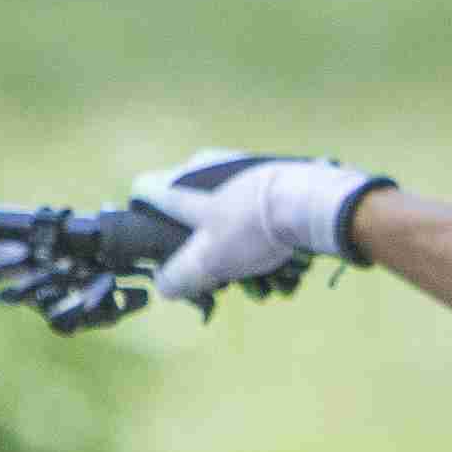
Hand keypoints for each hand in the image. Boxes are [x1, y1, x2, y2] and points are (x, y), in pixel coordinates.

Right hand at [134, 151, 391, 306]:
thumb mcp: (207, 262)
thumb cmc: (249, 229)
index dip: (141, 216)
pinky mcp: (269, 173)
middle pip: (187, 207)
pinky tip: (278, 259)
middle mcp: (206, 166)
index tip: (155, 242)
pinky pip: (253, 207)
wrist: (311, 202)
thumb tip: (164, 286)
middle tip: (215, 271)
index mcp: (183, 182)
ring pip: (224, 211)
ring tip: (256, 277)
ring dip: (235, 246)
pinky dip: (260, 234)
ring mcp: (239, 166)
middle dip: (199, 245)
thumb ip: (178, 276)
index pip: (143, 189)